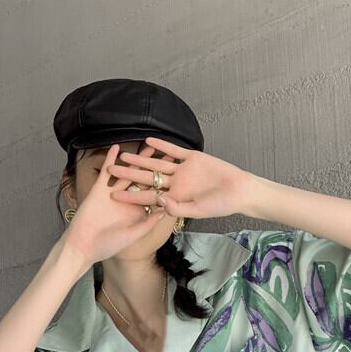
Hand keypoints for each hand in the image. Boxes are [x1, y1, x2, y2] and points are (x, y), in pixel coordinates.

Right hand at [61, 143, 170, 266]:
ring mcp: (112, 194)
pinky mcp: (99, 190)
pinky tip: (117, 147)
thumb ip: (149, 223)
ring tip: (147, 147)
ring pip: (127, 173)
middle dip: (155, 168)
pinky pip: (106, 172)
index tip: (179, 175)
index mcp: (137, 212)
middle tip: (167, 154)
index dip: (166, 185)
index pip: (153, 195)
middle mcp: (127, 201)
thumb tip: (166, 210)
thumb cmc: (108, 245)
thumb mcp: (133, 234)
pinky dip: (110, 160)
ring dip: (136, 160)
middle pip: (144, 180)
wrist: (83, 246)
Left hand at [106, 136, 254, 219]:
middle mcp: (175, 184)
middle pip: (147, 178)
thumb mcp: (197, 210)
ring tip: (124, 154)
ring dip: (141, 159)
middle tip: (110, 170)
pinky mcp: (192, 157)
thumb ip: (176, 207)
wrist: (239, 190)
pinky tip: (147, 141)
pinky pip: (173, 151)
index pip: (147, 197)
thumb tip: (158, 201)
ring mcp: (182, 170)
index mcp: (174, 198)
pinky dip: (161, 146)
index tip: (112, 194)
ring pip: (157, 164)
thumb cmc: (220, 205)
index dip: (130, 195)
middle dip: (129, 175)